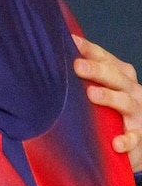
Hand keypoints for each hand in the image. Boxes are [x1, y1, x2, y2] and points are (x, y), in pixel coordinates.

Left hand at [73, 35, 141, 171]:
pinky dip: (126, 140)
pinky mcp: (139, 136)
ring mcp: (137, 114)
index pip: (107, 60)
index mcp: (122, 78)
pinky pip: (134, 138)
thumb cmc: (112, 113)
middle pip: (116, 77)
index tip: (72, 42)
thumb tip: (51, 63)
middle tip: (78, 66)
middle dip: (98, 70)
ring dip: (109, 97)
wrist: (134, 141)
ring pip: (125, 102)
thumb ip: (84, 80)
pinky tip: (116, 143)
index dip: (91, 50)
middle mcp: (132, 92)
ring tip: (91, 94)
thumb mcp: (101, 92)